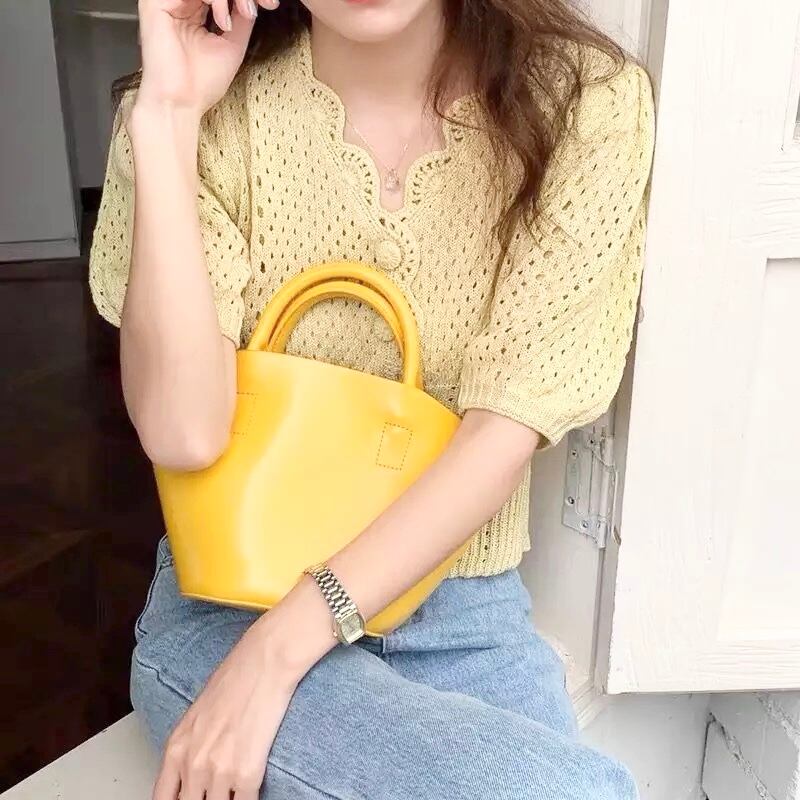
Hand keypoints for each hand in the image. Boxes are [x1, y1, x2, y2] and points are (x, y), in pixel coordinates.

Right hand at [136, 0, 277, 116]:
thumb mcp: (233, 45)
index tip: (270, 5)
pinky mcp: (156, 3)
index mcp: (194, 11)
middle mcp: (180, 3)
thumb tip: (254, 1)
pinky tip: (222, 22)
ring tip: (239, 18)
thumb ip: (241, 17)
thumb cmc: (201, 84)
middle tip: (257, 8)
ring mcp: (169, 2)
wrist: (180, 103)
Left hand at [153, 577, 336, 799]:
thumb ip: (190, 749)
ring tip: (236, 789)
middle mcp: (193, 763)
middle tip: (220, 790)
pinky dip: (249, 799)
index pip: (163, 799)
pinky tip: (254, 789)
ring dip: (229, 798)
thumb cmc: (235, 679)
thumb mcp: (198, 715)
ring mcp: (219, 770)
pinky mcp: (247, 773)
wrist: (264, 661)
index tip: (193, 798)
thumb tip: (193, 778)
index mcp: (176, 748)